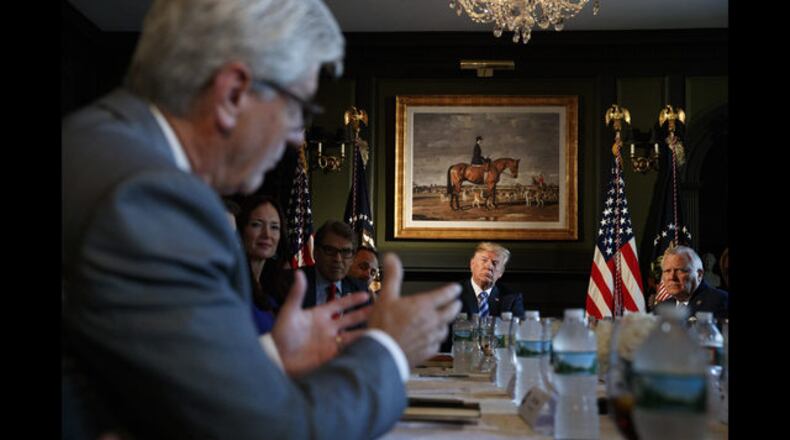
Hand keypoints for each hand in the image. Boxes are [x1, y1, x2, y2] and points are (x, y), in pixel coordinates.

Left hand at [272, 270, 371, 376]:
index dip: (353, 300)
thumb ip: (296, 294)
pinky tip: (369, 347)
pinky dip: (358, 349)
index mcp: (319, 315)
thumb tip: (298, 273)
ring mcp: (330, 343)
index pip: (340, 305)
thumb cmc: (280, 335)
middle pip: (351, 319)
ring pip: (353, 335)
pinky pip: (348, 351)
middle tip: (382, 308)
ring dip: (365, 331)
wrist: (276, 358)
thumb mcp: (289, 312)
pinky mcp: (330, 357)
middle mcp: (328, 328)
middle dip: (366, 314)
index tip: (367, 294)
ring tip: (381, 329)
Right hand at [367, 253, 461, 367]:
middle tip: (457, 303)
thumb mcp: (386, 296)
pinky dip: (437, 340)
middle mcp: (431, 321)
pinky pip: (437, 344)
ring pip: (445, 329)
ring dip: (446, 323)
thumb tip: (392, 258)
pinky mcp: (427, 351)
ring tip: (445, 321)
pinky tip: (433, 340)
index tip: (456, 288)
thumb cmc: (384, 326)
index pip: (444, 295)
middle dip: (455, 305)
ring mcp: (431, 338)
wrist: (382, 353)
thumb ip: (392, 276)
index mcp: (424, 306)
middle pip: (450, 312)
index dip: (452, 290)